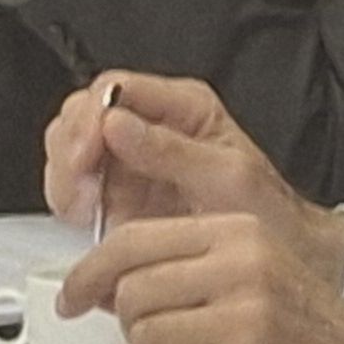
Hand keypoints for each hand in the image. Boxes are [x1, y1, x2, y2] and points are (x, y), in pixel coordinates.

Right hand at [43, 70, 343, 270]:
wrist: (278, 255)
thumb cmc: (267, 211)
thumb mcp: (228, 176)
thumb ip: (172, 149)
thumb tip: (117, 123)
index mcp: (182, 108)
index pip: (114, 89)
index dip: (91, 117)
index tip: (87, 153)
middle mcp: (150, 128)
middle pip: (81, 115)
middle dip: (72, 147)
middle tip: (82, 184)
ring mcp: (129, 164)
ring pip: (68, 149)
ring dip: (65, 176)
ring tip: (84, 206)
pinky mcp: (116, 199)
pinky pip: (72, 189)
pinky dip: (68, 202)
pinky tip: (85, 219)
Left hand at [64, 213, 343, 343]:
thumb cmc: (316, 339)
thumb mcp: (256, 276)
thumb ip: (185, 269)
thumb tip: (99, 284)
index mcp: (242, 234)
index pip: (134, 242)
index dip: (88, 274)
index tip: (71, 296)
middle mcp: (245, 267)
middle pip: (131, 294)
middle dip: (138, 329)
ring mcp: (248, 320)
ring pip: (146, 342)